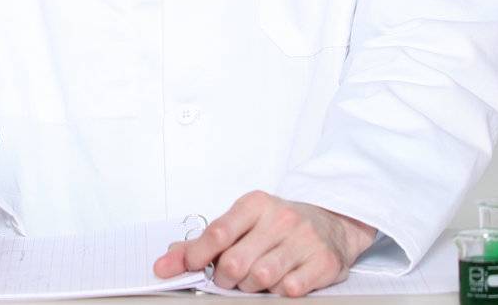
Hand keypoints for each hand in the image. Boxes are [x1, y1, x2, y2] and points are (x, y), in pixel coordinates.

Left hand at [152, 191, 375, 296]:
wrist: (331, 223)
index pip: (218, 233)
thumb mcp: (242, 223)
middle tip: (230, 277)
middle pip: (236, 262)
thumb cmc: (278, 226)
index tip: (192, 268)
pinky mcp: (324, 262)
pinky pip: (290, 289)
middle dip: (226, 278)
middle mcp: (281, 218)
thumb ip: (204, 242)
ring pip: (261, 278)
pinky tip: (282, 281)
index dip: (198, 256)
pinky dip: (280, 292)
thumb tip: (166, 263)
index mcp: (255, 204)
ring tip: (256, 278)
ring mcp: (304, 239)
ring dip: (252, 287)